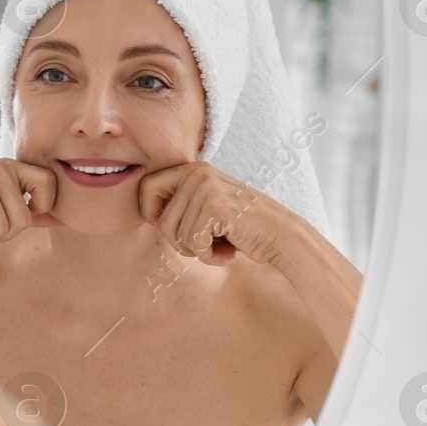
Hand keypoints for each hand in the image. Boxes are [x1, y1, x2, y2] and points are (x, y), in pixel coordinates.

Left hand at [137, 161, 290, 266]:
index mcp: (193, 169)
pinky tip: (229, 251)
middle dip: (177, 241)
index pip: (147, 186)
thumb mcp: (207, 206)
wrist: (281, 236)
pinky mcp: (216, 208)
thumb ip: (182, 202)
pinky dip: (209, 256)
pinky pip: (194, 244)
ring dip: (197, 251)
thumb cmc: (241, 228)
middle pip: (161, 219)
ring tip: (221, 245)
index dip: (151, 213)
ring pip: (176, 236)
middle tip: (201, 244)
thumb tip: (145, 213)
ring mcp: (206, 189)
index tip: (171, 229)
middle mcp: (197, 173)